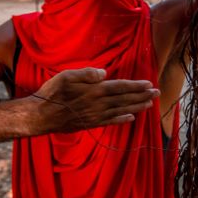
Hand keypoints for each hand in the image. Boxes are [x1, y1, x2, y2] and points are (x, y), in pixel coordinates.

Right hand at [33, 67, 158, 133]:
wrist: (40, 116)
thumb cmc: (52, 92)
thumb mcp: (66, 76)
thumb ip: (86, 73)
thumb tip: (104, 73)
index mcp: (94, 91)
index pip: (120, 87)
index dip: (136, 86)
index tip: (149, 84)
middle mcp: (98, 104)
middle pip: (125, 99)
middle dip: (142, 96)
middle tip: (157, 93)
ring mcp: (95, 115)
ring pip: (121, 111)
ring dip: (137, 107)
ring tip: (150, 104)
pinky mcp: (90, 123)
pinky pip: (111, 122)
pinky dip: (122, 120)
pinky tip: (131, 118)